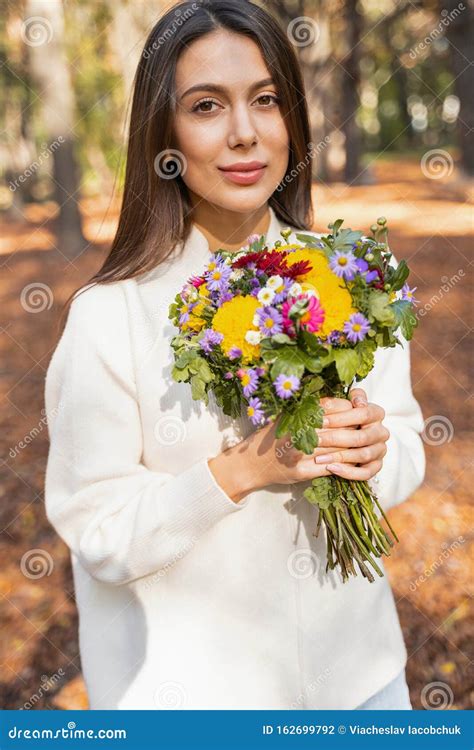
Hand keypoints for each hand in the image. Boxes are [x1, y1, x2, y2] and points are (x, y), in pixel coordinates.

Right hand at [208, 393, 357, 500]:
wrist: (250, 462)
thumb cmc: (271, 436)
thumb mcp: (288, 416)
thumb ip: (311, 409)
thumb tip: (345, 405)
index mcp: (296, 415)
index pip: (332, 408)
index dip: (349, 409)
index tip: (358, 410)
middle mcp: (298, 432)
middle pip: (338, 429)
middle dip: (355, 429)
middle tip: (368, 428)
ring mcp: (300, 453)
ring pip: (338, 449)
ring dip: (354, 448)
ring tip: (364, 445)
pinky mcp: (302, 471)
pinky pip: (330, 467)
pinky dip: (344, 464)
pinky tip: (352, 462)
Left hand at [313, 387, 389, 480]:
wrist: (336, 439)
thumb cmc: (338, 418)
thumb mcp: (338, 405)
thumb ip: (343, 400)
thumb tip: (356, 401)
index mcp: (376, 413)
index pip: (364, 413)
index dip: (342, 418)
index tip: (321, 420)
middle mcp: (381, 432)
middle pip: (363, 437)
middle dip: (336, 439)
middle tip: (316, 440)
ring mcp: (380, 450)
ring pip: (364, 455)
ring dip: (339, 457)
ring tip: (319, 458)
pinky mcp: (376, 466)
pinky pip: (366, 473)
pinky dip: (348, 472)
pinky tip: (331, 468)